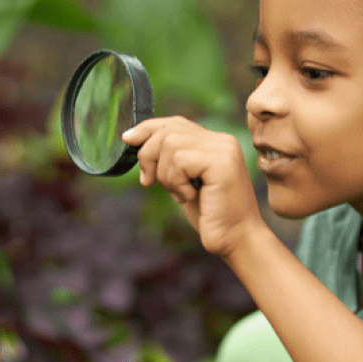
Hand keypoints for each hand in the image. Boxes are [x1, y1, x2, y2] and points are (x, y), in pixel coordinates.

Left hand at [123, 116, 262, 259]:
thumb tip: (135, 141)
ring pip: (170, 144)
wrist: (235, 239)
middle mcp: (221, 141)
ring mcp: (223, 149)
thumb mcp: (183, 182)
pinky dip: (176, 182)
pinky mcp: (222, 163)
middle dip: (148, 156)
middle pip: (168, 130)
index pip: (175, 123)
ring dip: (165, 174)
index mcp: (214, 142)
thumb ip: (168, 161)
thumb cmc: (209, 215)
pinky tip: (190, 197)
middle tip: (148, 182)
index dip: (147, 129)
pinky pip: (180, 160)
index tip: (127, 139)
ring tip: (180, 193)